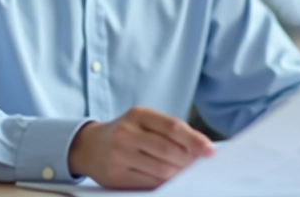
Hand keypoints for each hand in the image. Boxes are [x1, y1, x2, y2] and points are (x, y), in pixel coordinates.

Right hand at [67, 106, 214, 188]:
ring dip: (179, 175)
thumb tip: (200, 150)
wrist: (89, 146)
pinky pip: (149, 184)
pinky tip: (170, 181)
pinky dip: (165, 184)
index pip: (173, 127)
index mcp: (138, 114)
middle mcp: (126, 133)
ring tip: (185, 174)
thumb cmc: (126, 133)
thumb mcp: (143, 123)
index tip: (210, 151)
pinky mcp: (116, 176)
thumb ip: (169, 132)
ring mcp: (119, 155)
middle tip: (199, 167)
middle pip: (169, 150)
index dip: (195, 140)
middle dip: (189, 161)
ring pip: (161, 170)